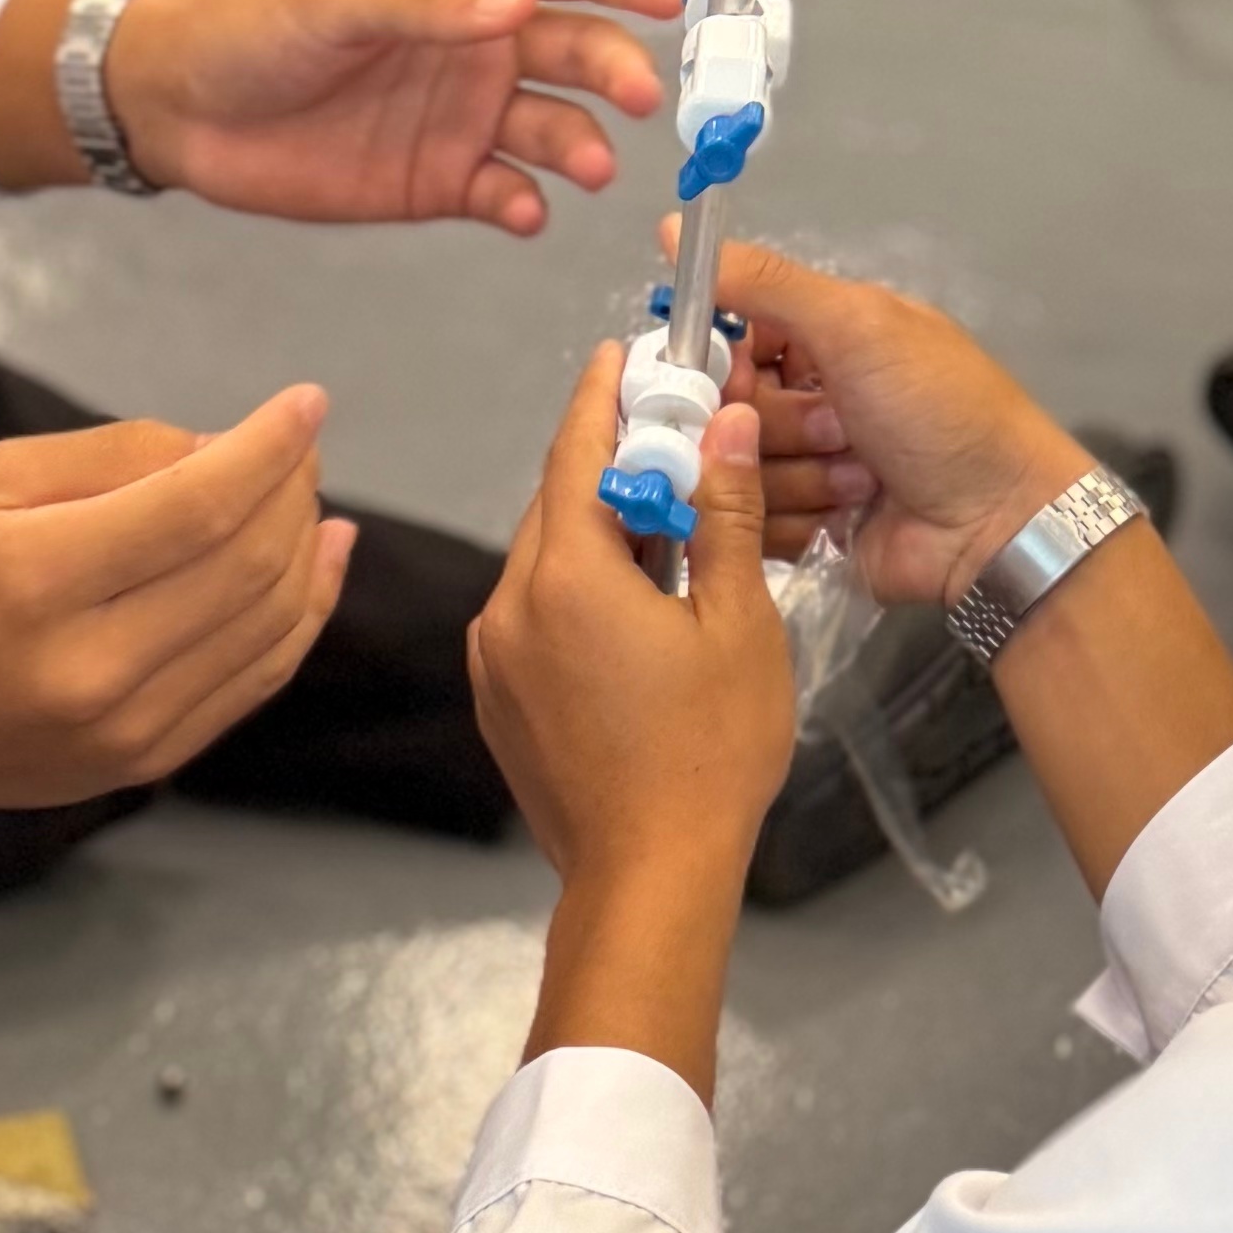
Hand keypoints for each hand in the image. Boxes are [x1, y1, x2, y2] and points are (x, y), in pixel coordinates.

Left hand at [0, 0, 680, 236]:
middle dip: (618, 69)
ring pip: (555, 126)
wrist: (186, 111)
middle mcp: (480, 43)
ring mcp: (465, 113)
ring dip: (581, 144)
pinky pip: (506, 192)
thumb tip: (519, 4)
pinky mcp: (441, 180)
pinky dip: (525, 204)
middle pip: (578, 49)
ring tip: (585, 165)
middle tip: (640, 98)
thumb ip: (427, 3)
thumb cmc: (256, 27)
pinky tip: (524, 210)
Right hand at [0, 393, 351, 962]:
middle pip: (245, 566)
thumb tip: (225, 448)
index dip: (267, 449)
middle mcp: (92, 668)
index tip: (308, 402)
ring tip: (304, 494)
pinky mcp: (152, 761)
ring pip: (269, 623)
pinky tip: (319, 558)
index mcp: (37, 582)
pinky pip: (258, 677)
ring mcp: (130, 729)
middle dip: (291, 490)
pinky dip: (303, 611)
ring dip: (304, 547)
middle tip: (297, 447)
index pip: (196, 507)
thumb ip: (111, 457)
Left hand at [474, 346, 792, 896]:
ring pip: (543, 562)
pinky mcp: (496, 699)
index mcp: (566, 577)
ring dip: (595, 532)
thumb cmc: (709, 754)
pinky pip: (532, 615)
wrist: (647, 876)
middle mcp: (509, 607)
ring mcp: (493, 658)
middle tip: (664, 436)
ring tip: (663, 524)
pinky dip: (576, 589)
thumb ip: (724, 515)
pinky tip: (631, 602)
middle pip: (556, 506)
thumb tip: (723, 422)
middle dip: (607, 466)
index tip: (621, 356)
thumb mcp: (739, 624)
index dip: (602, 398)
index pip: (576, 455)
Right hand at [728, 239, 1232, 906]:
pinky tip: (851, 516)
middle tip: (842, 428)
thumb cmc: (938, 407)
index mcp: (821, 338)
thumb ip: (765, 281)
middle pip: (728, 413)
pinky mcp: (805, 532)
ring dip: (801, 477)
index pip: (727, 341)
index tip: (748, 375)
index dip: (724, 363)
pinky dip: (799, 523)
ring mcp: (806, 468)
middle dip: (783, 425)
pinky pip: (754, 527)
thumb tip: (670, 228)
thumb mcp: (857, 323)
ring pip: (739, 474)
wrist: (998, 517)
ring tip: (863, 477)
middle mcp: (808, 399)